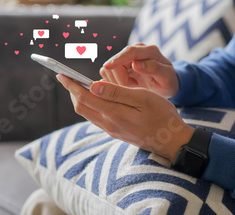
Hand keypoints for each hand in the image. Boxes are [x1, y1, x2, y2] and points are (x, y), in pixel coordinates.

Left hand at [56, 74, 193, 161]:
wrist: (173, 141)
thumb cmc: (162, 115)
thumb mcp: (143, 98)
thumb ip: (117, 92)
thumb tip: (93, 86)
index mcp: (115, 114)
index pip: (84, 97)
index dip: (71, 85)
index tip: (61, 74)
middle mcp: (109, 124)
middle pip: (81, 107)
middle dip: (72, 91)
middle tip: (68, 77)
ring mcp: (112, 130)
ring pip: (88, 113)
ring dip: (81, 99)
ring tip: (80, 85)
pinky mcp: (117, 132)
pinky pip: (97, 118)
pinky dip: (92, 105)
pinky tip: (97, 97)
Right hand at [101, 43, 178, 97]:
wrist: (165, 83)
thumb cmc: (168, 81)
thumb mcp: (166, 77)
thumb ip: (154, 68)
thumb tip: (136, 64)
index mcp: (149, 51)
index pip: (130, 52)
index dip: (118, 59)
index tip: (108, 66)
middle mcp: (135, 50)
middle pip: (116, 62)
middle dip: (122, 79)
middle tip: (135, 87)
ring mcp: (126, 57)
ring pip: (108, 69)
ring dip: (117, 81)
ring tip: (134, 86)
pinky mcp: (118, 65)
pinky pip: (106, 74)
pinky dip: (114, 82)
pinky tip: (127, 86)